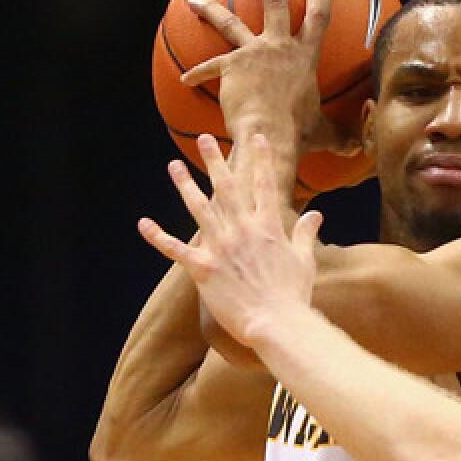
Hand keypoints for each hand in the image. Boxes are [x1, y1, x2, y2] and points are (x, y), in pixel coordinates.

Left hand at [139, 133, 323, 346]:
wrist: (277, 322)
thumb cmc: (294, 293)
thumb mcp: (304, 260)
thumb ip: (306, 233)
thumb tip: (317, 214)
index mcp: (269, 227)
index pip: (264, 185)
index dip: (260, 159)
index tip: (256, 139)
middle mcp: (243, 230)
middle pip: (226, 188)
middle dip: (215, 161)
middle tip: (205, 139)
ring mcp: (221, 248)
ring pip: (198, 209)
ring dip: (185, 185)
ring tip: (174, 166)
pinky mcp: (203, 269)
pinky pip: (176, 250)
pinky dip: (158, 237)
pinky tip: (143, 224)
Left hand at [182, 0, 357, 158]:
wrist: (270, 134)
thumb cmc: (298, 133)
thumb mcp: (324, 133)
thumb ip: (339, 137)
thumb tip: (357, 148)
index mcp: (305, 57)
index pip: (318, 16)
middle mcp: (280, 47)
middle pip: (274, 0)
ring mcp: (254, 53)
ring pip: (229, 21)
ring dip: (210, 8)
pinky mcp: (231, 66)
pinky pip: (209, 67)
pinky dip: (197, 74)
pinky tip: (186, 79)